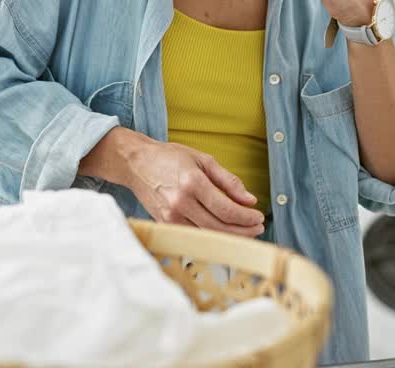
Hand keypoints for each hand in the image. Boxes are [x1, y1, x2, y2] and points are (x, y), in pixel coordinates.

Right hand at [125, 140, 264, 236]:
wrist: (136, 163)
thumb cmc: (169, 157)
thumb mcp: (203, 160)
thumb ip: (228, 180)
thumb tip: (249, 200)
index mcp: (192, 182)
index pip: (226, 209)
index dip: (246, 217)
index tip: (259, 216)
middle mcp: (181, 202)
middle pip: (219, 227)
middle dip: (243, 230)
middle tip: (258, 227)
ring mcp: (170, 216)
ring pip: (207, 236)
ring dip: (229, 237)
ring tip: (245, 232)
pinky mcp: (164, 223)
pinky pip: (193, 236)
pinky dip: (211, 237)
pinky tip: (223, 233)